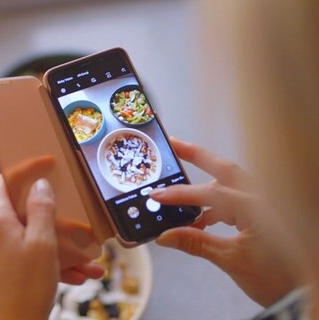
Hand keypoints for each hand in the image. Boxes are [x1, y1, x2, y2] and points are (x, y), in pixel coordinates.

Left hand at [0, 177, 103, 319]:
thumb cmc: (25, 289)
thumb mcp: (43, 244)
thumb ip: (41, 208)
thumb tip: (39, 185)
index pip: (7, 180)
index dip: (28, 169)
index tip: (47, 163)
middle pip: (20, 213)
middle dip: (52, 221)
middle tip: (74, 226)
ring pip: (23, 238)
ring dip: (54, 247)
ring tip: (84, 262)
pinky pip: (18, 255)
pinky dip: (41, 261)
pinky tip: (72, 275)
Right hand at [150, 137, 295, 306]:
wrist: (304, 288)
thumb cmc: (277, 277)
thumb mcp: (231, 260)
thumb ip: (196, 243)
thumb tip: (166, 236)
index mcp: (256, 207)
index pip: (210, 193)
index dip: (181, 194)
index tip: (158, 195)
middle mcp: (263, 198)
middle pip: (224, 169)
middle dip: (197, 155)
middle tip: (173, 144)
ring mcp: (265, 203)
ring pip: (230, 183)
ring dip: (205, 184)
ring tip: (180, 189)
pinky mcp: (264, 212)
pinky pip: (235, 199)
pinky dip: (216, 205)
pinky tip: (200, 219)